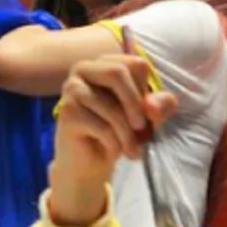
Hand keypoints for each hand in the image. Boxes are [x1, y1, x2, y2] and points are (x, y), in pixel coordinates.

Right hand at [47, 54, 174, 225]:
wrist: (90, 163)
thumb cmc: (119, 132)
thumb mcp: (148, 116)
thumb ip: (159, 105)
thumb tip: (151, 107)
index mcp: (104, 63)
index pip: (135, 64)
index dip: (146, 90)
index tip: (146, 112)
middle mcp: (83, 69)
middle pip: (117, 72)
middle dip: (135, 105)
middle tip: (142, 129)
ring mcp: (71, 89)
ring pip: (112, 108)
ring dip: (128, 135)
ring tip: (131, 149)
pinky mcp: (67, 113)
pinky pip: (103, 128)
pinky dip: (115, 145)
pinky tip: (113, 152)